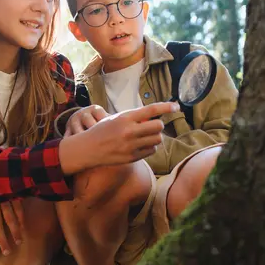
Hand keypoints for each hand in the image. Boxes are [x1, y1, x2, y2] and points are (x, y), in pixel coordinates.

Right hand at [59, 102, 179, 173]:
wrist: (88, 148)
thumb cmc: (103, 130)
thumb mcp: (117, 118)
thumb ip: (135, 118)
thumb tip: (156, 118)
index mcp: (125, 117)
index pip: (151, 110)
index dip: (166, 107)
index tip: (176, 106)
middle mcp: (129, 131)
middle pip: (158, 126)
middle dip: (158, 126)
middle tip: (153, 126)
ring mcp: (131, 145)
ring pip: (157, 139)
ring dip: (155, 137)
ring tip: (146, 136)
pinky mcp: (132, 157)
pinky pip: (151, 150)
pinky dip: (150, 147)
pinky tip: (142, 145)